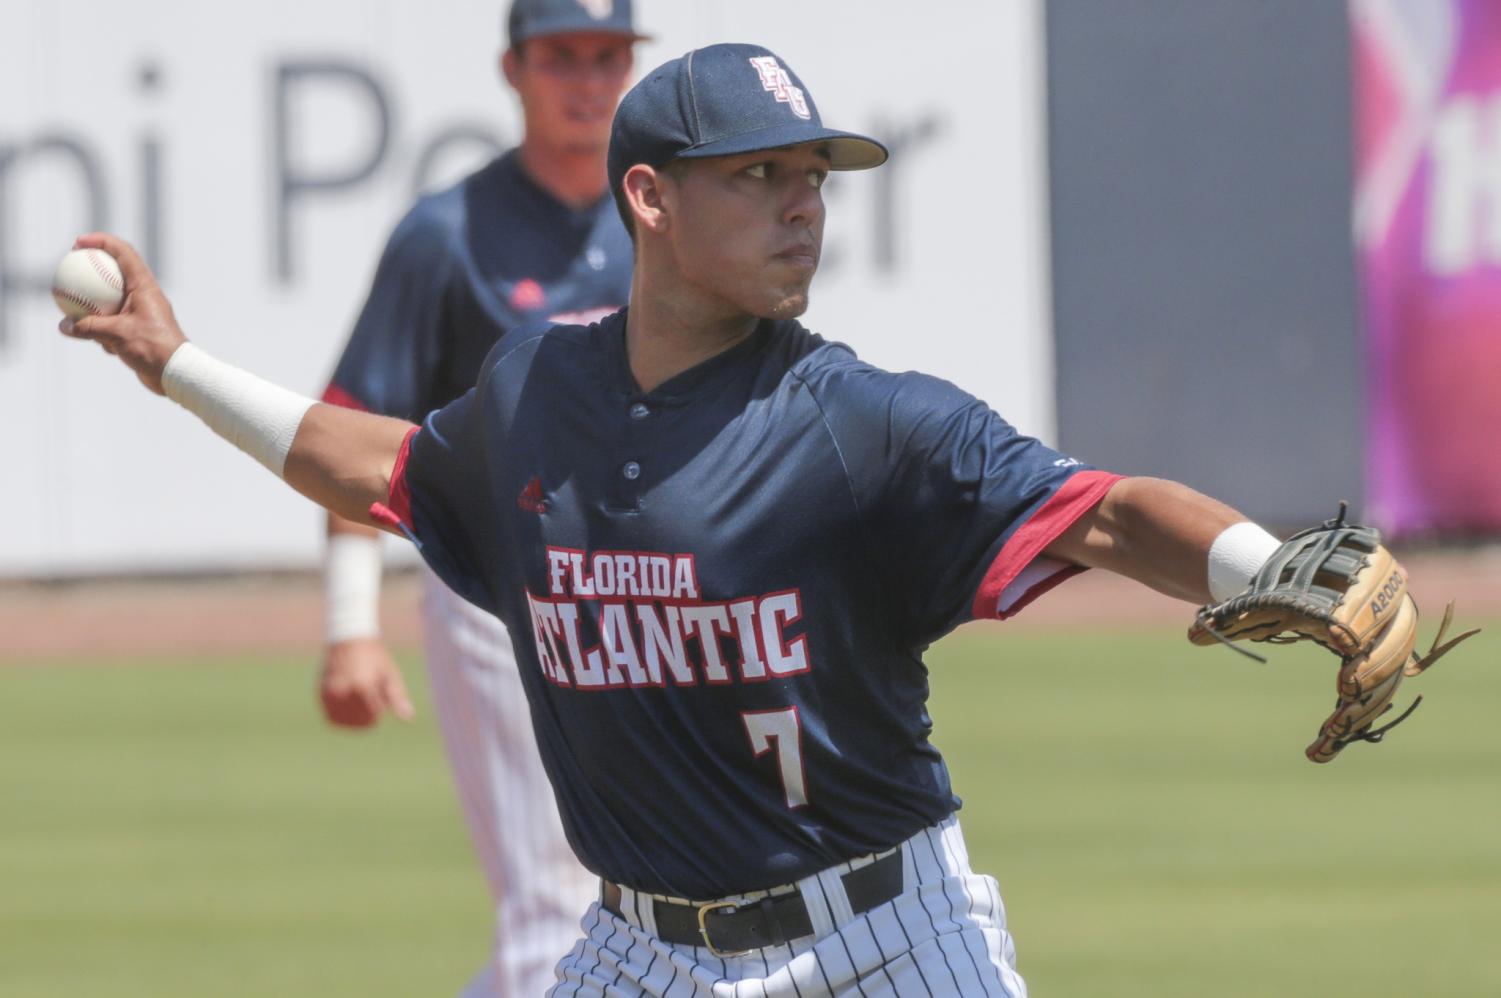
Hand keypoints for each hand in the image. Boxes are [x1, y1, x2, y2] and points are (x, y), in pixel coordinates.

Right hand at [57, 232, 185, 395]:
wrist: (175, 373)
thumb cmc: (153, 349)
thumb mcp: (117, 335)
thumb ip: (88, 327)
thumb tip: (64, 325)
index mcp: (144, 287)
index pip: (123, 253)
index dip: (101, 241)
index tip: (78, 243)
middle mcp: (144, 296)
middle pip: (115, 271)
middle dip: (92, 267)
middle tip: (70, 266)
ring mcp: (140, 312)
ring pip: (111, 300)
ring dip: (95, 305)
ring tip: (77, 312)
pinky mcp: (137, 329)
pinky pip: (113, 322)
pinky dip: (103, 330)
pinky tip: (100, 346)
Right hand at [318, 638, 415, 727]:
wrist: (349, 639)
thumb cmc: (375, 657)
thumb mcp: (390, 674)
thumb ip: (397, 698)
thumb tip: (409, 719)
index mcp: (361, 686)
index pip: (374, 717)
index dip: (381, 707)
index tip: (380, 692)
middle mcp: (342, 691)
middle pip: (360, 721)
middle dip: (369, 713)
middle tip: (369, 691)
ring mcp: (329, 694)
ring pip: (345, 722)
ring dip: (355, 718)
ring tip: (359, 697)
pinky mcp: (321, 695)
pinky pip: (332, 718)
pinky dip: (342, 717)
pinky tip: (349, 704)